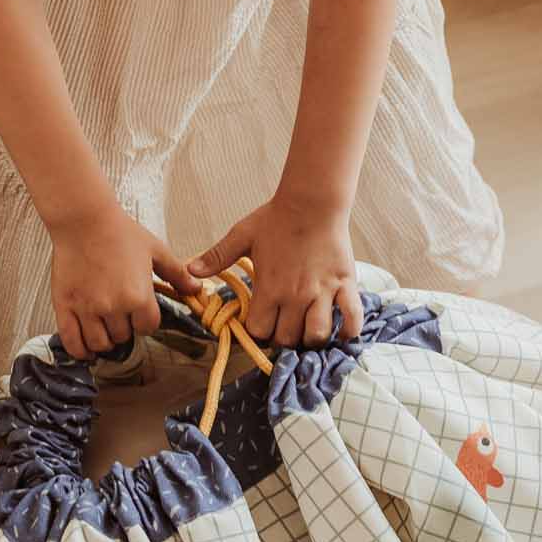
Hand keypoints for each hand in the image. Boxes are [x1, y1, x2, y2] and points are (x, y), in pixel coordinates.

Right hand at [50, 203, 198, 359]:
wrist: (84, 220)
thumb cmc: (119, 232)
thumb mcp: (156, 251)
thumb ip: (176, 273)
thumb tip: (196, 289)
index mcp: (138, 296)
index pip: (147, 327)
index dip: (145, 322)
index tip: (140, 314)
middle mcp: (113, 307)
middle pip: (124, 337)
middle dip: (125, 328)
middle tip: (121, 315)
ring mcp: (87, 308)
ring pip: (100, 343)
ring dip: (105, 340)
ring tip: (105, 329)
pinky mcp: (65, 306)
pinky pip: (72, 341)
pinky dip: (80, 350)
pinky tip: (86, 348)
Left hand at [192, 195, 361, 349]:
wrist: (312, 202)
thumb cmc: (275, 218)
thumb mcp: (241, 236)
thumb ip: (217, 257)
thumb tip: (190, 271)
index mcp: (269, 288)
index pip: (261, 331)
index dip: (259, 330)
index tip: (262, 321)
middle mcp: (296, 297)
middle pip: (288, 339)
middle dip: (283, 338)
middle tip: (284, 325)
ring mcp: (323, 293)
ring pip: (317, 335)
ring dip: (311, 337)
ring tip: (308, 327)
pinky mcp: (345, 285)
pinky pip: (352, 319)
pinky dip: (348, 331)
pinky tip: (341, 330)